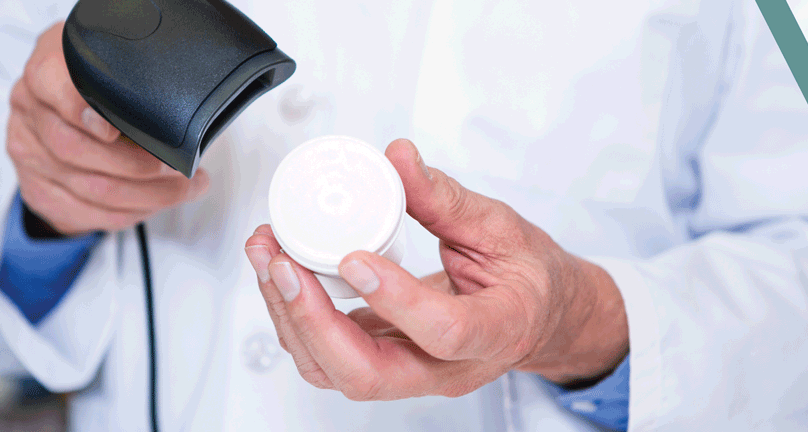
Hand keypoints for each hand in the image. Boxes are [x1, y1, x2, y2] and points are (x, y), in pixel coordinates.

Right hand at [6, 22, 209, 235]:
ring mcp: (30, 154)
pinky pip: (87, 212)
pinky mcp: (38, 190)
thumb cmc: (95, 85)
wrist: (61, 109)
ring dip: (147, 194)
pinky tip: (154, 202)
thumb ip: (125, 69)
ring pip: (89, 188)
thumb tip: (169, 96)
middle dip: (138, 165)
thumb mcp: (109, 58)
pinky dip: (130, 212)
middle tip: (177, 166)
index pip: (49, 83)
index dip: (79, 108)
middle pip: (75, 149)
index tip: (112, 128)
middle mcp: (30, 111)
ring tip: (183, 187)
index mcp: (46, 71)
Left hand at [243, 139, 628, 399]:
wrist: (537, 316)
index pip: (444, 332)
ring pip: (336, 371)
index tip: (356, 257)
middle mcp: (448, 368)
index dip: (396, 299)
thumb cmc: (527, 277)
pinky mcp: (384, 360)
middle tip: (285, 262)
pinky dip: (295, 316)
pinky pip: (328, 355)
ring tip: (270, 256)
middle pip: (368, 373)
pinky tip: (282, 271)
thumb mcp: (502, 227)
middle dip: (312, 320)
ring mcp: (412, 372)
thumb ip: (447, 198)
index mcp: (496, 330)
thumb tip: (399, 159)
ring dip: (291, 317)